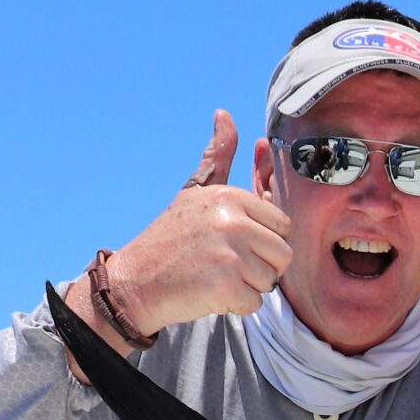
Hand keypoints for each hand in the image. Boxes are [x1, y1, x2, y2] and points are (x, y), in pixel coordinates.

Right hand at [106, 112, 291, 336]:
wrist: (136, 280)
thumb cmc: (171, 238)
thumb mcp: (195, 192)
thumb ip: (217, 157)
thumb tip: (224, 114)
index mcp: (230, 197)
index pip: (281, 225)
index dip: (262, 241)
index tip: (232, 243)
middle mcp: (232, 221)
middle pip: (283, 255)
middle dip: (261, 267)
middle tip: (225, 265)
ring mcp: (229, 254)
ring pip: (270, 281)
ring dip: (247, 287)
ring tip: (215, 277)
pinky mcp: (225, 286)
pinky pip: (254, 304)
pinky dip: (235, 306)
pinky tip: (209, 293)